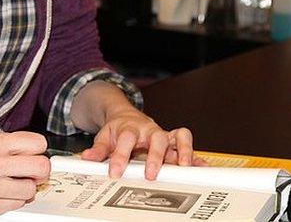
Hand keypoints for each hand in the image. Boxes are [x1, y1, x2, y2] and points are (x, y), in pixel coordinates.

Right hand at [0, 131, 49, 217]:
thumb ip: (4, 143)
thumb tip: (28, 148)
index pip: (37, 144)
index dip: (38, 149)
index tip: (34, 153)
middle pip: (41, 168)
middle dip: (39, 169)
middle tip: (32, 170)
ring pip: (30, 190)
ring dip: (26, 187)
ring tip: (13, 182)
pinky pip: (15, 205)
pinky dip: (13, 200)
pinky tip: (2, 192)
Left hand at [80, 107, 201, 179]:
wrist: (126, 116)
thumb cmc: (118, 129)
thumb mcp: (104, 137)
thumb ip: (97, 149)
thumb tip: (87, 158)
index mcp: (130, 129)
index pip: (126, 140)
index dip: (120, 156)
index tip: (115, 172)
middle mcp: (150, 130)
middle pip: (157, 137)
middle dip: (155, 156)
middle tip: (151, 174)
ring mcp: (164, 135)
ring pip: (178, 136)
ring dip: (183, 151)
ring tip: (184, 166)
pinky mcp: (174, 141)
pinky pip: (188, 146)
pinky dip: (196, 156)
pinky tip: (203, 168)